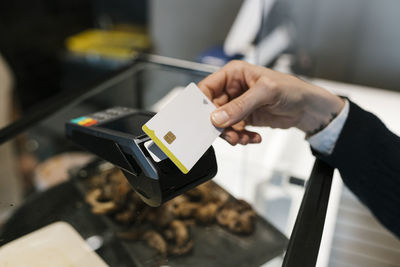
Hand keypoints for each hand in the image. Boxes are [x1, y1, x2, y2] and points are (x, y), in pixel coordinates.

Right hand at [198, 60, 343, 144]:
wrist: (308, 108)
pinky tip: (253, 138)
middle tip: (228, 134)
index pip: (207, 87)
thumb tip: (217, 117)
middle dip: (218, 124)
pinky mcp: (244, 119)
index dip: (202, 104)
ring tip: (242, 138)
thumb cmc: (292, 89)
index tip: (205, 119)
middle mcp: (233, 89)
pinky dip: (241, 138)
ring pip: (221, 124)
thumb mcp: (265, 93)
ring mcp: (238, 106)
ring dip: (230, 134)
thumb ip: (240, 106)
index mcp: (234, 74)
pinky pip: (234, 131)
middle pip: (211, 109)